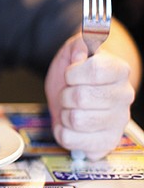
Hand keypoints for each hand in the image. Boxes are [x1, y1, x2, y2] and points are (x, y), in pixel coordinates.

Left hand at [45, 34, 134, 159]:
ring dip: (64, 114)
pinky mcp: (106, 143)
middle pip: (81, 98)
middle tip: (69, 94)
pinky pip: (72, 140)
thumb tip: (82, 53)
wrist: (74, 95)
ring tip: (71, 109)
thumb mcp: (72, 51)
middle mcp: (124, 97)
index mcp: (120, 71)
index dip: (74, 73)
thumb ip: (78, 44)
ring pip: (75, 120)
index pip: (96, 70)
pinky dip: (62, 132)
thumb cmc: (75, 74)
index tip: (70, 74)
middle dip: (65, 94)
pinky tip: (69, 126)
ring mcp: (118, 122)